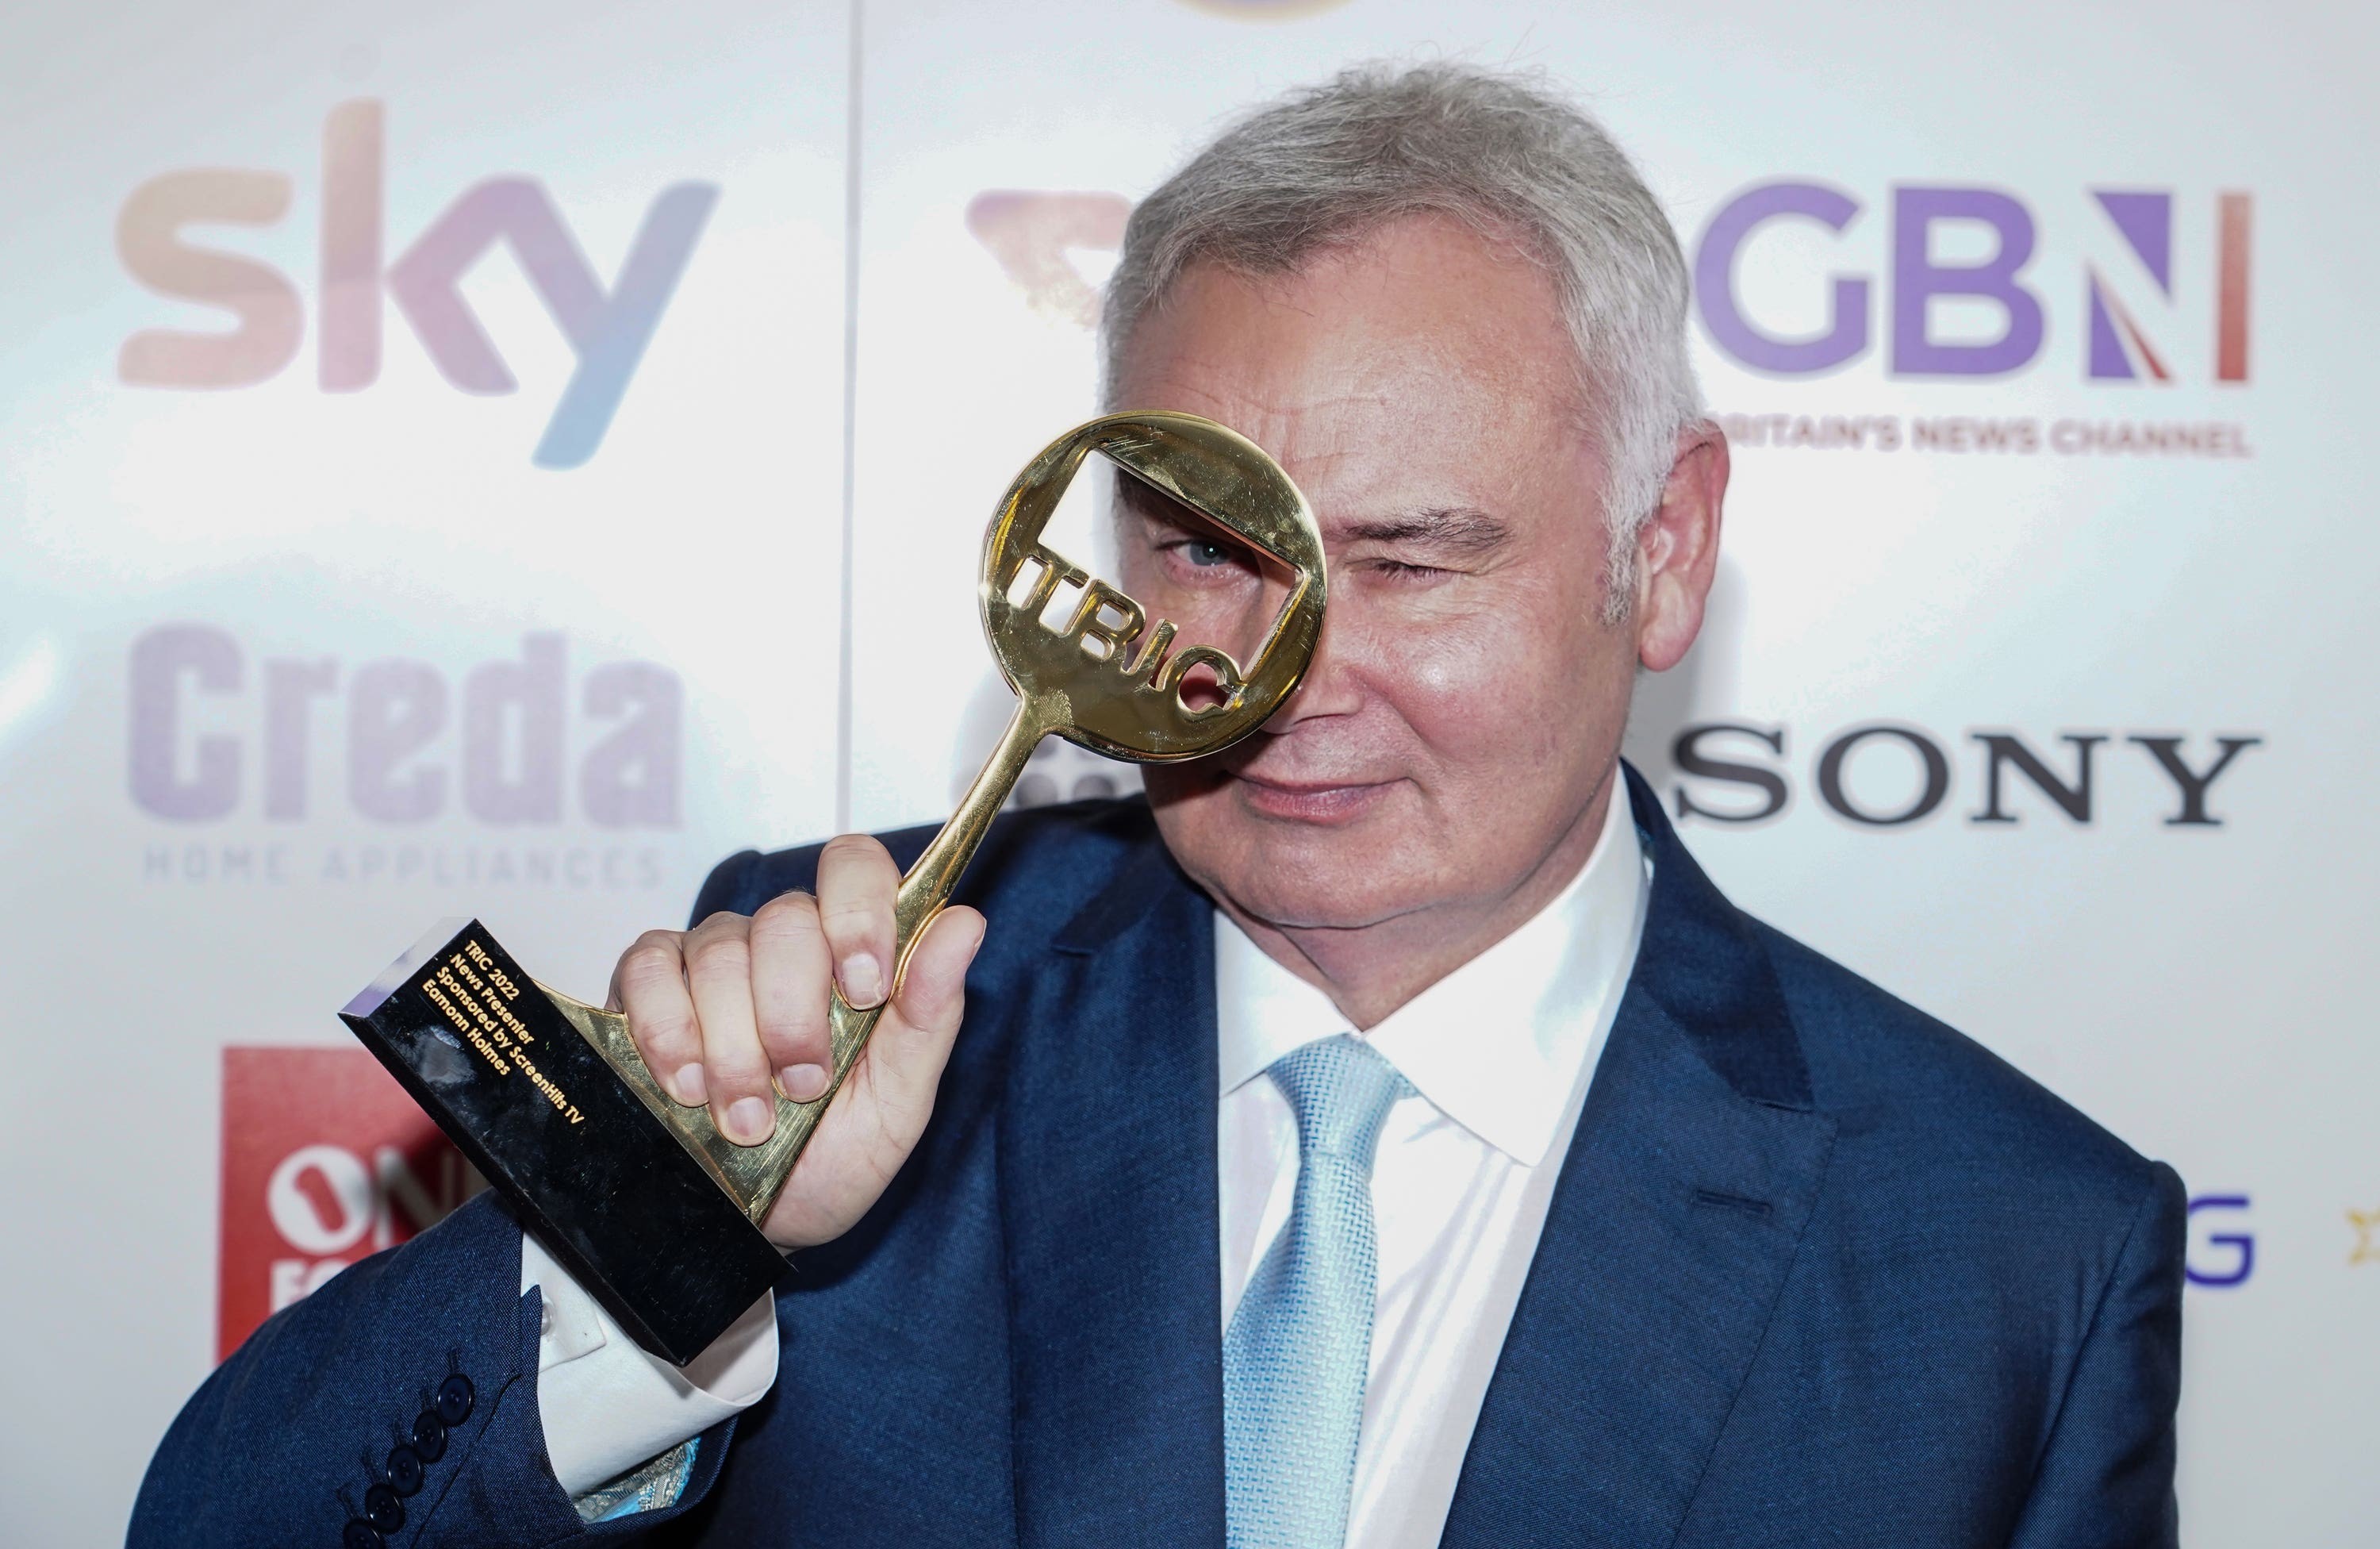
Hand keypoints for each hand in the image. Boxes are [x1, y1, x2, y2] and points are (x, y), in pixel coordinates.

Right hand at [607, 836, 986, 1249]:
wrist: (758, 1225)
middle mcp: (779, 941)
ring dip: (735, 1047)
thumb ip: (930, 1012)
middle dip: (793, 1014)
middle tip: (801, 1086)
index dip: (858, 911)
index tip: (864, 989)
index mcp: (849, 952)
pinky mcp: (643, 987)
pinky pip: (648, 970)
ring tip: (747, 1117)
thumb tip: (964, 923)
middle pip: (784, 918)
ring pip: (718, 952)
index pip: (854, 867)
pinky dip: (668, 1032)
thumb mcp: (899, 1100)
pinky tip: (686, 1086)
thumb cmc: (834, 1155)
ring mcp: (708, 958)